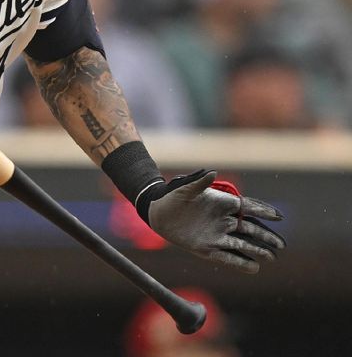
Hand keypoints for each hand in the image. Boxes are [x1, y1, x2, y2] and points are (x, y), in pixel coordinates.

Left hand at [140, 170, 285, 273]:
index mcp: (222, 203)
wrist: (158, 212)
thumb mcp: (186, 188)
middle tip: (282, 245)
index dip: (264, 211)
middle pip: (250, 229)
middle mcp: (223, 220)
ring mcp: (217, 235)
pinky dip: (240, 262)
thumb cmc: (173, 197)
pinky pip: (227, 257)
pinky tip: (254, 268)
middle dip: (266, 236)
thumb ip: (200, 183)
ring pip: (242, 244)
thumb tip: (212, 173)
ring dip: (257, 250)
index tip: (279, 217)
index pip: (248, 208)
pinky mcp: (207, 248)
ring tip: (272, 257)